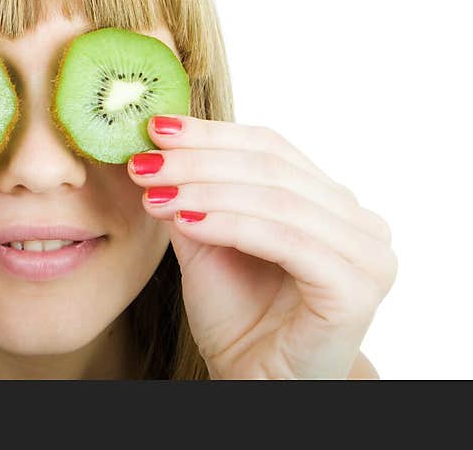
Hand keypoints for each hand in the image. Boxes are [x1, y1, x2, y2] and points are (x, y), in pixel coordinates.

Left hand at [128, 114, 396, 378]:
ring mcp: (367, 254)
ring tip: (155, 193)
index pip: (270, 146)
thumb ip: (194, 193)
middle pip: (272, 167)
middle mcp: (359, 220)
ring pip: (277, 200)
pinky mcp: (356, 288)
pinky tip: (187, 222)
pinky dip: (232, 225)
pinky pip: (287, 241)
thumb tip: (159, 143)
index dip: (210, 134)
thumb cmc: (238, 314)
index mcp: (329, 200)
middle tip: (144, 163)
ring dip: (206, 191)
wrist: (257, 382)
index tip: (155, 129)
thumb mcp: (206, 241)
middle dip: (199, 161)